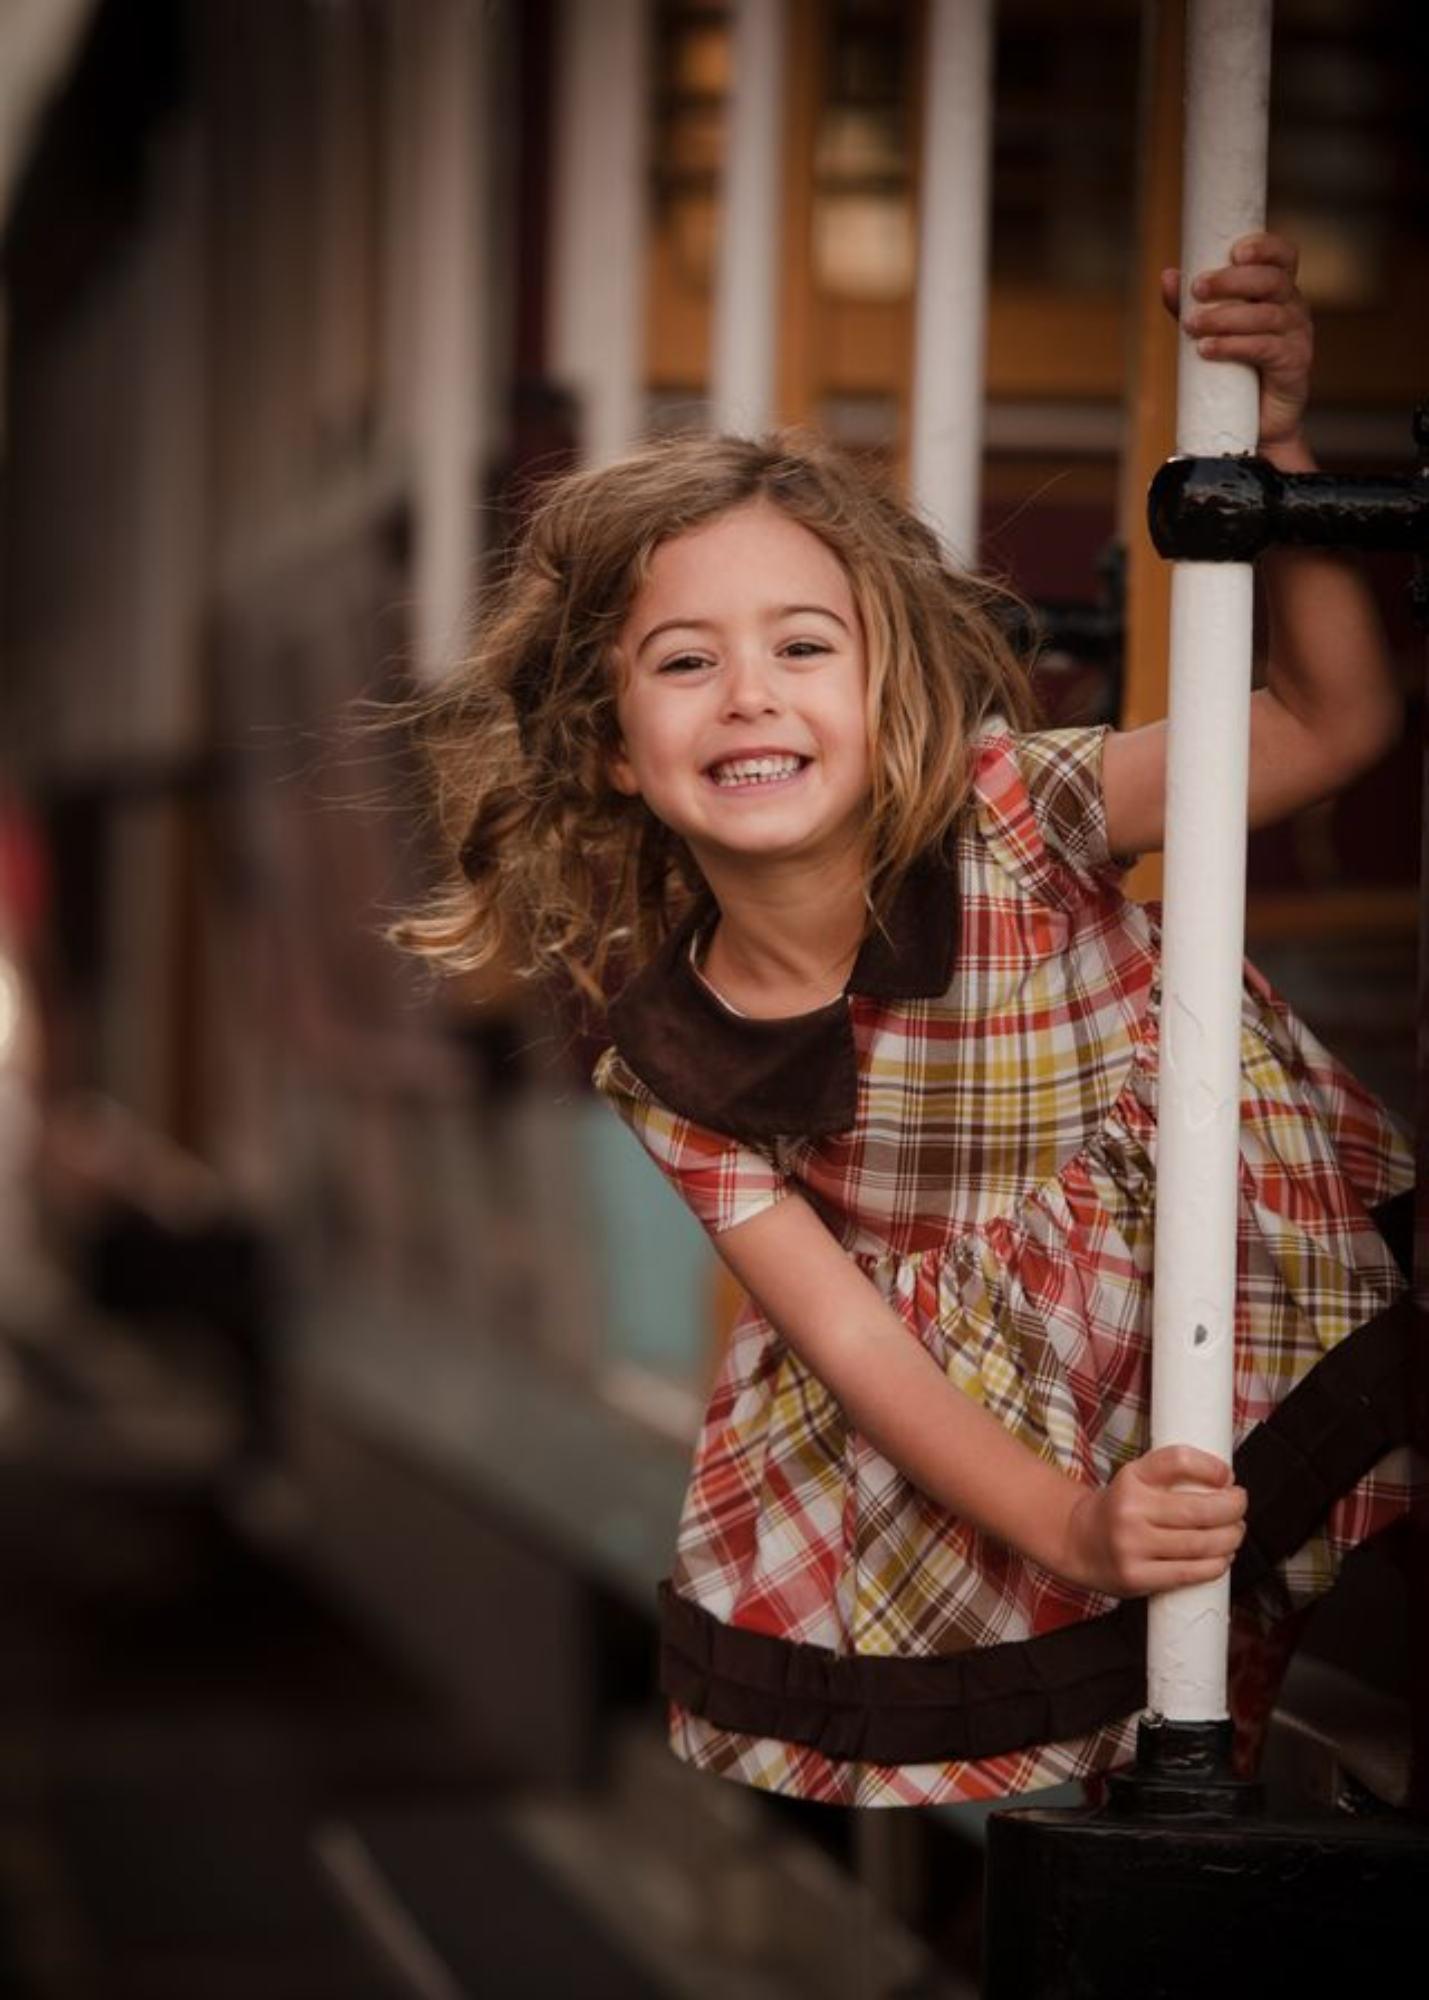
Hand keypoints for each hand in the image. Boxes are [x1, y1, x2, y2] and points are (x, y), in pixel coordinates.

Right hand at [1060, 1444, 1247, 1598]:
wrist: (1078, 1541)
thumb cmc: (1119, 1510)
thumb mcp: (1136, 1479)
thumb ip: (1172, 1477)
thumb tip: (1226, 1483)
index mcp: (1132, 1477)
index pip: (1178, 1460)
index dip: (1211, 1467)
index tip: (1227, 1475)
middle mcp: (1130, 1509)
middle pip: (1200, 1509)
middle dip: (1233, 1508)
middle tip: (1239, 1506)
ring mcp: (1132, 1545)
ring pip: (1201, 1543)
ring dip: (1230, 1539)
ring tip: (1235, 1533)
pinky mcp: (1136, 1576)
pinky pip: (1189, 1572)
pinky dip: (1215, 1566)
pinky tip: (1221, 1559)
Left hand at [1160, 233, 1313, 461]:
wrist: (1253, 425)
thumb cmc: (1232, 372)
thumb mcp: (1209, 332)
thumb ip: (1190, 305)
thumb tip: (1169, 275)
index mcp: (1278, 292)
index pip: (1283, 256)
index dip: (1266, 247)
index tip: (1235, 250)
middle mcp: (1293, 309)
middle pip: (1272, 280)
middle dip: (1232, 280)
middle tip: (1197, 288)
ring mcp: (1297, 337)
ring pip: (1267, 316)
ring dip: (1226, 317)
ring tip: (1191, 326)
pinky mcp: (1294, 365)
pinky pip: (1266, 349)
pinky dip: (1234, 346)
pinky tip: (1207, 349)